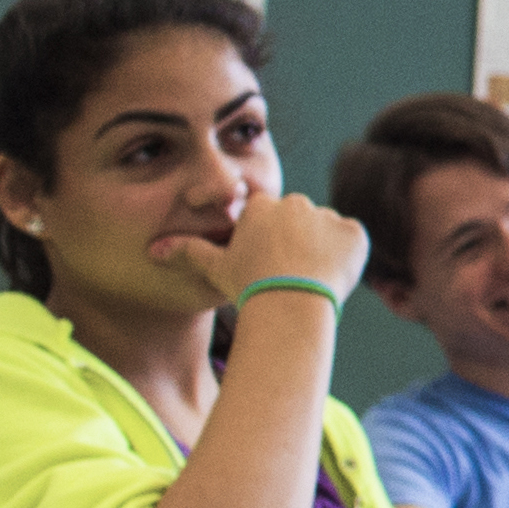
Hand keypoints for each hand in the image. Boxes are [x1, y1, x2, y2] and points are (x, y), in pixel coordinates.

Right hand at [153, 190, 368, 321]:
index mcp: (262, 206)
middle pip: (298, 221)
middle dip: (294, 242)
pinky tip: (330, 277)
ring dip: (320, 249)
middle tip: (287, 274)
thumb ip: (188, 252)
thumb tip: (153, 249)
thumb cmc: (248, 287)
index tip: (266, 264)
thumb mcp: (215, 269)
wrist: (289, 305)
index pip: (267, 217)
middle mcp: (296, 203)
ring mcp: (328, 216)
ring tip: (307, 279)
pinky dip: (345, 257)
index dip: (267, 242)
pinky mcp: (355, 233)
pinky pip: (352, 240)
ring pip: (325, 230)